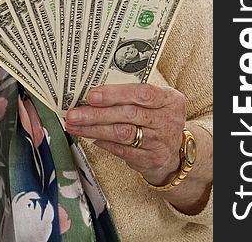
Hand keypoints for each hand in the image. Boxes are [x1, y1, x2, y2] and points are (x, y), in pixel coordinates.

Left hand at [65, 83, 185, 184]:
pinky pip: (122, 150)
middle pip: (128, 114)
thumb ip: (133, 93)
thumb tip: (96, 92)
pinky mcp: (150, 160)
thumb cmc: (158, 116)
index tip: (92, 95)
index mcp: (170, 100)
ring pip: (122, 134)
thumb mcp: (156, 100)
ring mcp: (160, 142)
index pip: (142, 93)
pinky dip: (103, 142)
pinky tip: (89, 136)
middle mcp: (167, 120)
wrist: (176, 150)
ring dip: (94, 129)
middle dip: (96, 113)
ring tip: (74, 125)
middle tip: (74, 113)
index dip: (115, 94)